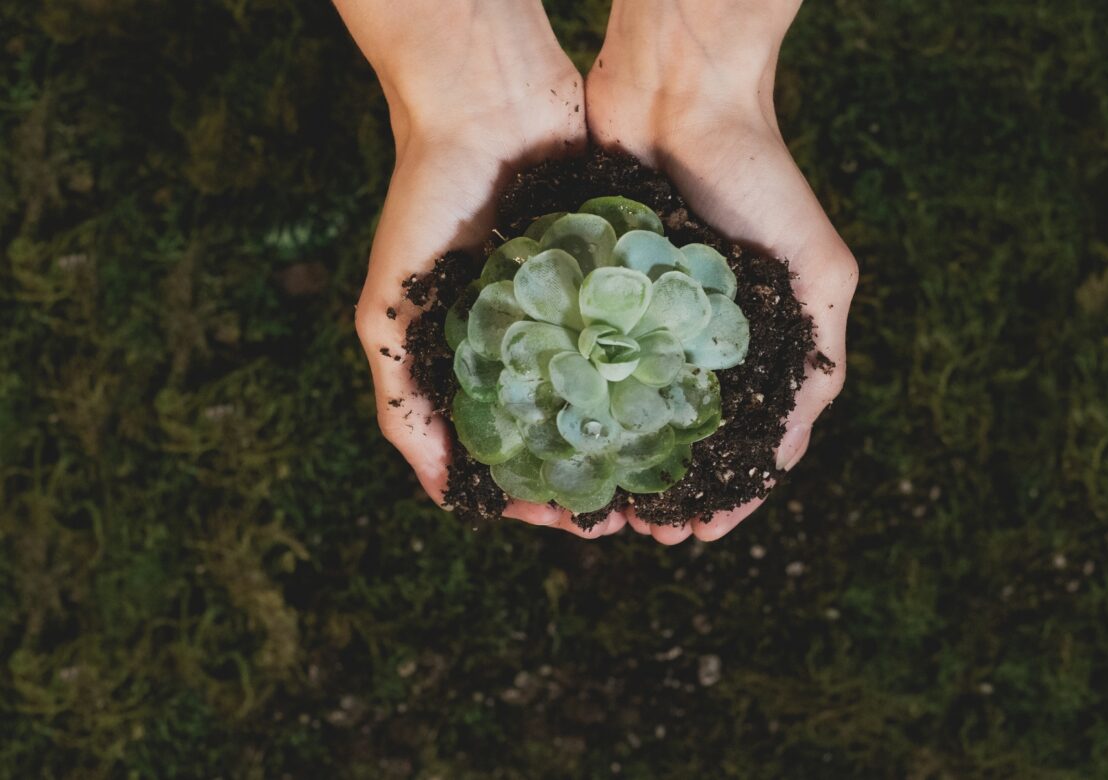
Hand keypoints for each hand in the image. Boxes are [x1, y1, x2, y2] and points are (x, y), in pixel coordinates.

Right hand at [338, 0, 625, 537]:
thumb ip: (401, 399)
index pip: (512, 448)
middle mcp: (536, 340)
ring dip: (639, 438)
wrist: (487, 104)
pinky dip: (666, 371)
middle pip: (574, 428)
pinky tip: (688, 407)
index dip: (535, 491)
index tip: (565, 520)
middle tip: (629, 511)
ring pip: (620, 390)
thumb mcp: (390, 310)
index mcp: (482, 359)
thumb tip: (441, 496)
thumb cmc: (425, 205)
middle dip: (598, 476)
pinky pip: (651, 331)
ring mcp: (582, 308)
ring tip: (665, 475)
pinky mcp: (622, 271)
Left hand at [585, 0, 857, 543]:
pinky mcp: (602, 293)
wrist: (680, 97)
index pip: (749, 440)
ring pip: (632, 411)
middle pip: (685, 437)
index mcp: (761, 343)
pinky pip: (589, 361)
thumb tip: (790, 449)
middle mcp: (704, 339)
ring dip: (621, 461)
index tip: (700, 534)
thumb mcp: (819, 270)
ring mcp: (650, 319)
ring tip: (600, 504)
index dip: (730, 492)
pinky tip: (565, 439)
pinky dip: (582, 404)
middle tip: (642, 532)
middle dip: (667, 490)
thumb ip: (819, 355)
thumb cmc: (760, 179)